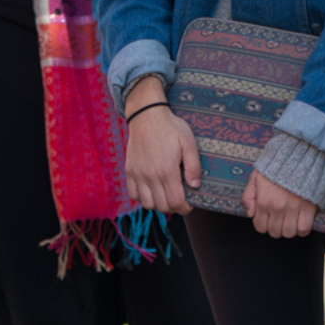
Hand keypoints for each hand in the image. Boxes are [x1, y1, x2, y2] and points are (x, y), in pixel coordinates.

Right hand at [123, 83, 200, 216]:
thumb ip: (193, 166)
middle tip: (181, 200)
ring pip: (147, 204)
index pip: (175, 201)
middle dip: (174, 207)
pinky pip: (133, 195)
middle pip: (162, 206)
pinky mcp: (129, 172)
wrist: (147, 116)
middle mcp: (150, 176)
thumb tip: (195, 186)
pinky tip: (152, 191)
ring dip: (159, 205)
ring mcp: (138, 175)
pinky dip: (143, 198)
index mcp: (166, 170)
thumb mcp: (189, 143)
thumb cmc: (171, 128)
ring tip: (167, 196)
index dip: (185, 208)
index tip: (190, 204)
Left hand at [242, 169, 317, 237]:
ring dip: (289, 229)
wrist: (302, 153)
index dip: (263, 224)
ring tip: (290, 220)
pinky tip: (301, 222)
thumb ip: (248, 196)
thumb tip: (250, 214)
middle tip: (280, 219)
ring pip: (289, 233)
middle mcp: (278, 207)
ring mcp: (294, 208)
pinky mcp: (309, 207)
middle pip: (275, 232)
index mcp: (264, 201)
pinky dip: (302, 230)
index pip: (260, 227)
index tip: (268, 218)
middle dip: (276, 228)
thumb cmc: (279, 164)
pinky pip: (304, 229)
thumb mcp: (256, 176)